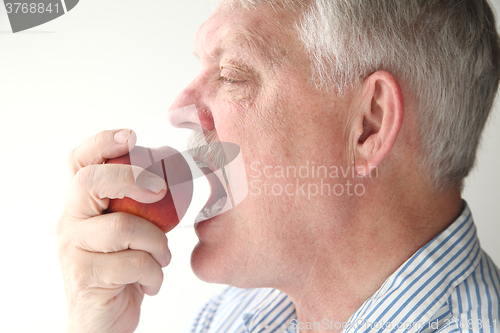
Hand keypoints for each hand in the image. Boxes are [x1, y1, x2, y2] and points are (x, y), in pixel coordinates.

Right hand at [56, 130, 170, 332]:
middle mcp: (71, 222)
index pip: (79, 163)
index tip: (132, 137)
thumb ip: (139, 207)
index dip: (103, 143)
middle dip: (131, 178)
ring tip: (161, 258)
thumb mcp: (130, 233)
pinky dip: (155, 272)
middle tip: (160, 190)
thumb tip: (173, 174)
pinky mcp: (86, 277)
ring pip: (124, 228)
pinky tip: (151, 281)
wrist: (103, 321)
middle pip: (90, 181)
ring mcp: (74, 250)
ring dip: (157, 243)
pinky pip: (135, 262)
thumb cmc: (123, 270)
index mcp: (82, 206)